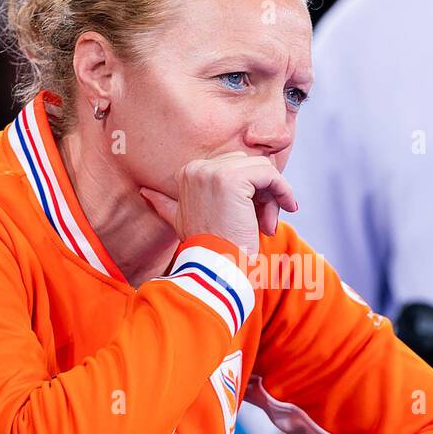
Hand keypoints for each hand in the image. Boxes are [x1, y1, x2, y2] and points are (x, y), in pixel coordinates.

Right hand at [138, 152, 298, 255]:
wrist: (214, 268)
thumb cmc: (204, 249)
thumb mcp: (181, 222)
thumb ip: (165, 205)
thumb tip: (144, 192)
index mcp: (188, 172)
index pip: (234, 167)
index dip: (250, 191)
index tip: (256, 219)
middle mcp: (198, 167)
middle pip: (249, 165)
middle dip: (262, 193)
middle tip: (265, 224)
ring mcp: (214, 172)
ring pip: (261, 169)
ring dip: (272, 197)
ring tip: (267, 225)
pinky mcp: (234, 180)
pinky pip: (270, 174)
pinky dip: (283, 191)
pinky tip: (287, 209)